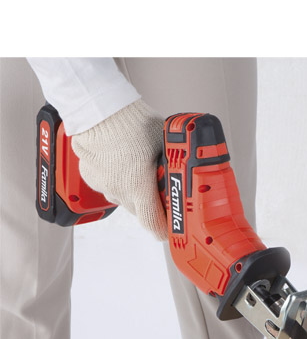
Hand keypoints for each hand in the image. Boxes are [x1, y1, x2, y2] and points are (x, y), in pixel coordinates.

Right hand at [71, 99, 167, 239]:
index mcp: (138, 187)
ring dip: (134, 190)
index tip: (172, 229)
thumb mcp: (164, 144)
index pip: (152, 224)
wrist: (99, 108)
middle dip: (152, 205)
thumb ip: (173, 164)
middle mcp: (118, 190)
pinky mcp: (90, 176)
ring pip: (123, 198)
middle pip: (140, 211)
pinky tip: (124, 162)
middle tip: (161, 190)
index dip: (164, 230)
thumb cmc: (131, 122)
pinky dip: (118, 179)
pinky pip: (109, 185)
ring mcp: (103, 184)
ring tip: (140, 168)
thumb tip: (184, 171)